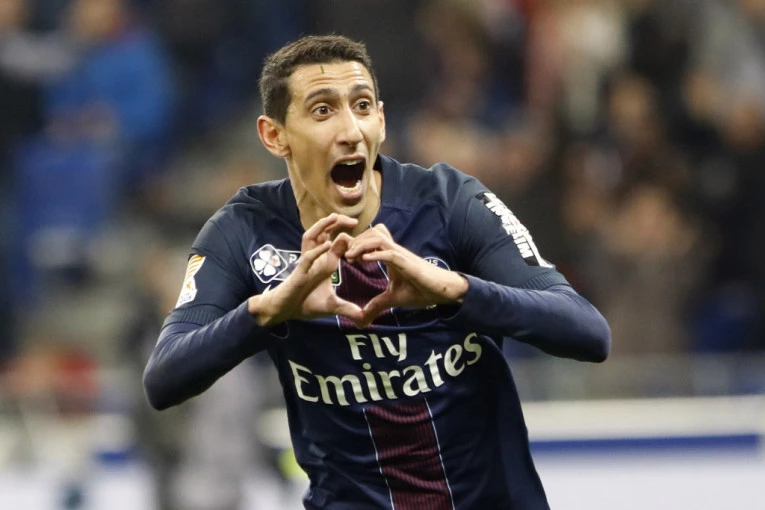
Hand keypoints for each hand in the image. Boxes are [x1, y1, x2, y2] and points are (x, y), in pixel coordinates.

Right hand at [248, 214, 363, 325]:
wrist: (285, 310)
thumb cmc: (306, 303)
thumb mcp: (331, 306)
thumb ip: (348, 309)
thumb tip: (363, 317)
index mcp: (326, 263)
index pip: (338, 243)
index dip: (351, 238)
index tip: (366, 238)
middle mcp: (316, 259)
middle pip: (324, 232)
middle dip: (337, 223)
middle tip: (354, 220)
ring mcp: (307, 264)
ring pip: (311, 238)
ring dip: (322, 227)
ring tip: (335, 219)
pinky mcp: (299, 272)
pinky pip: (306, 258)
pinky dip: (317, 251)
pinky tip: (328, 245)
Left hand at [338, 224, 467, 327]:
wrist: (442, 291)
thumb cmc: (420, 290)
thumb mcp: (392, 299)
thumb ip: (376, 306)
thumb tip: (360, 321)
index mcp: (390, 255)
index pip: (371, 239)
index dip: (356, 243)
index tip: (344, 257)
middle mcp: (394, 251)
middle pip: (372, 232)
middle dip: (355, 241)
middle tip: (344, 256)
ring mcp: (401, 255)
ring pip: (378, 238)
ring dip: (362, 245)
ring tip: (350, 257)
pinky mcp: (407, 263)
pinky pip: (389, 253)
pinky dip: (375, 254)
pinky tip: (363, 260)